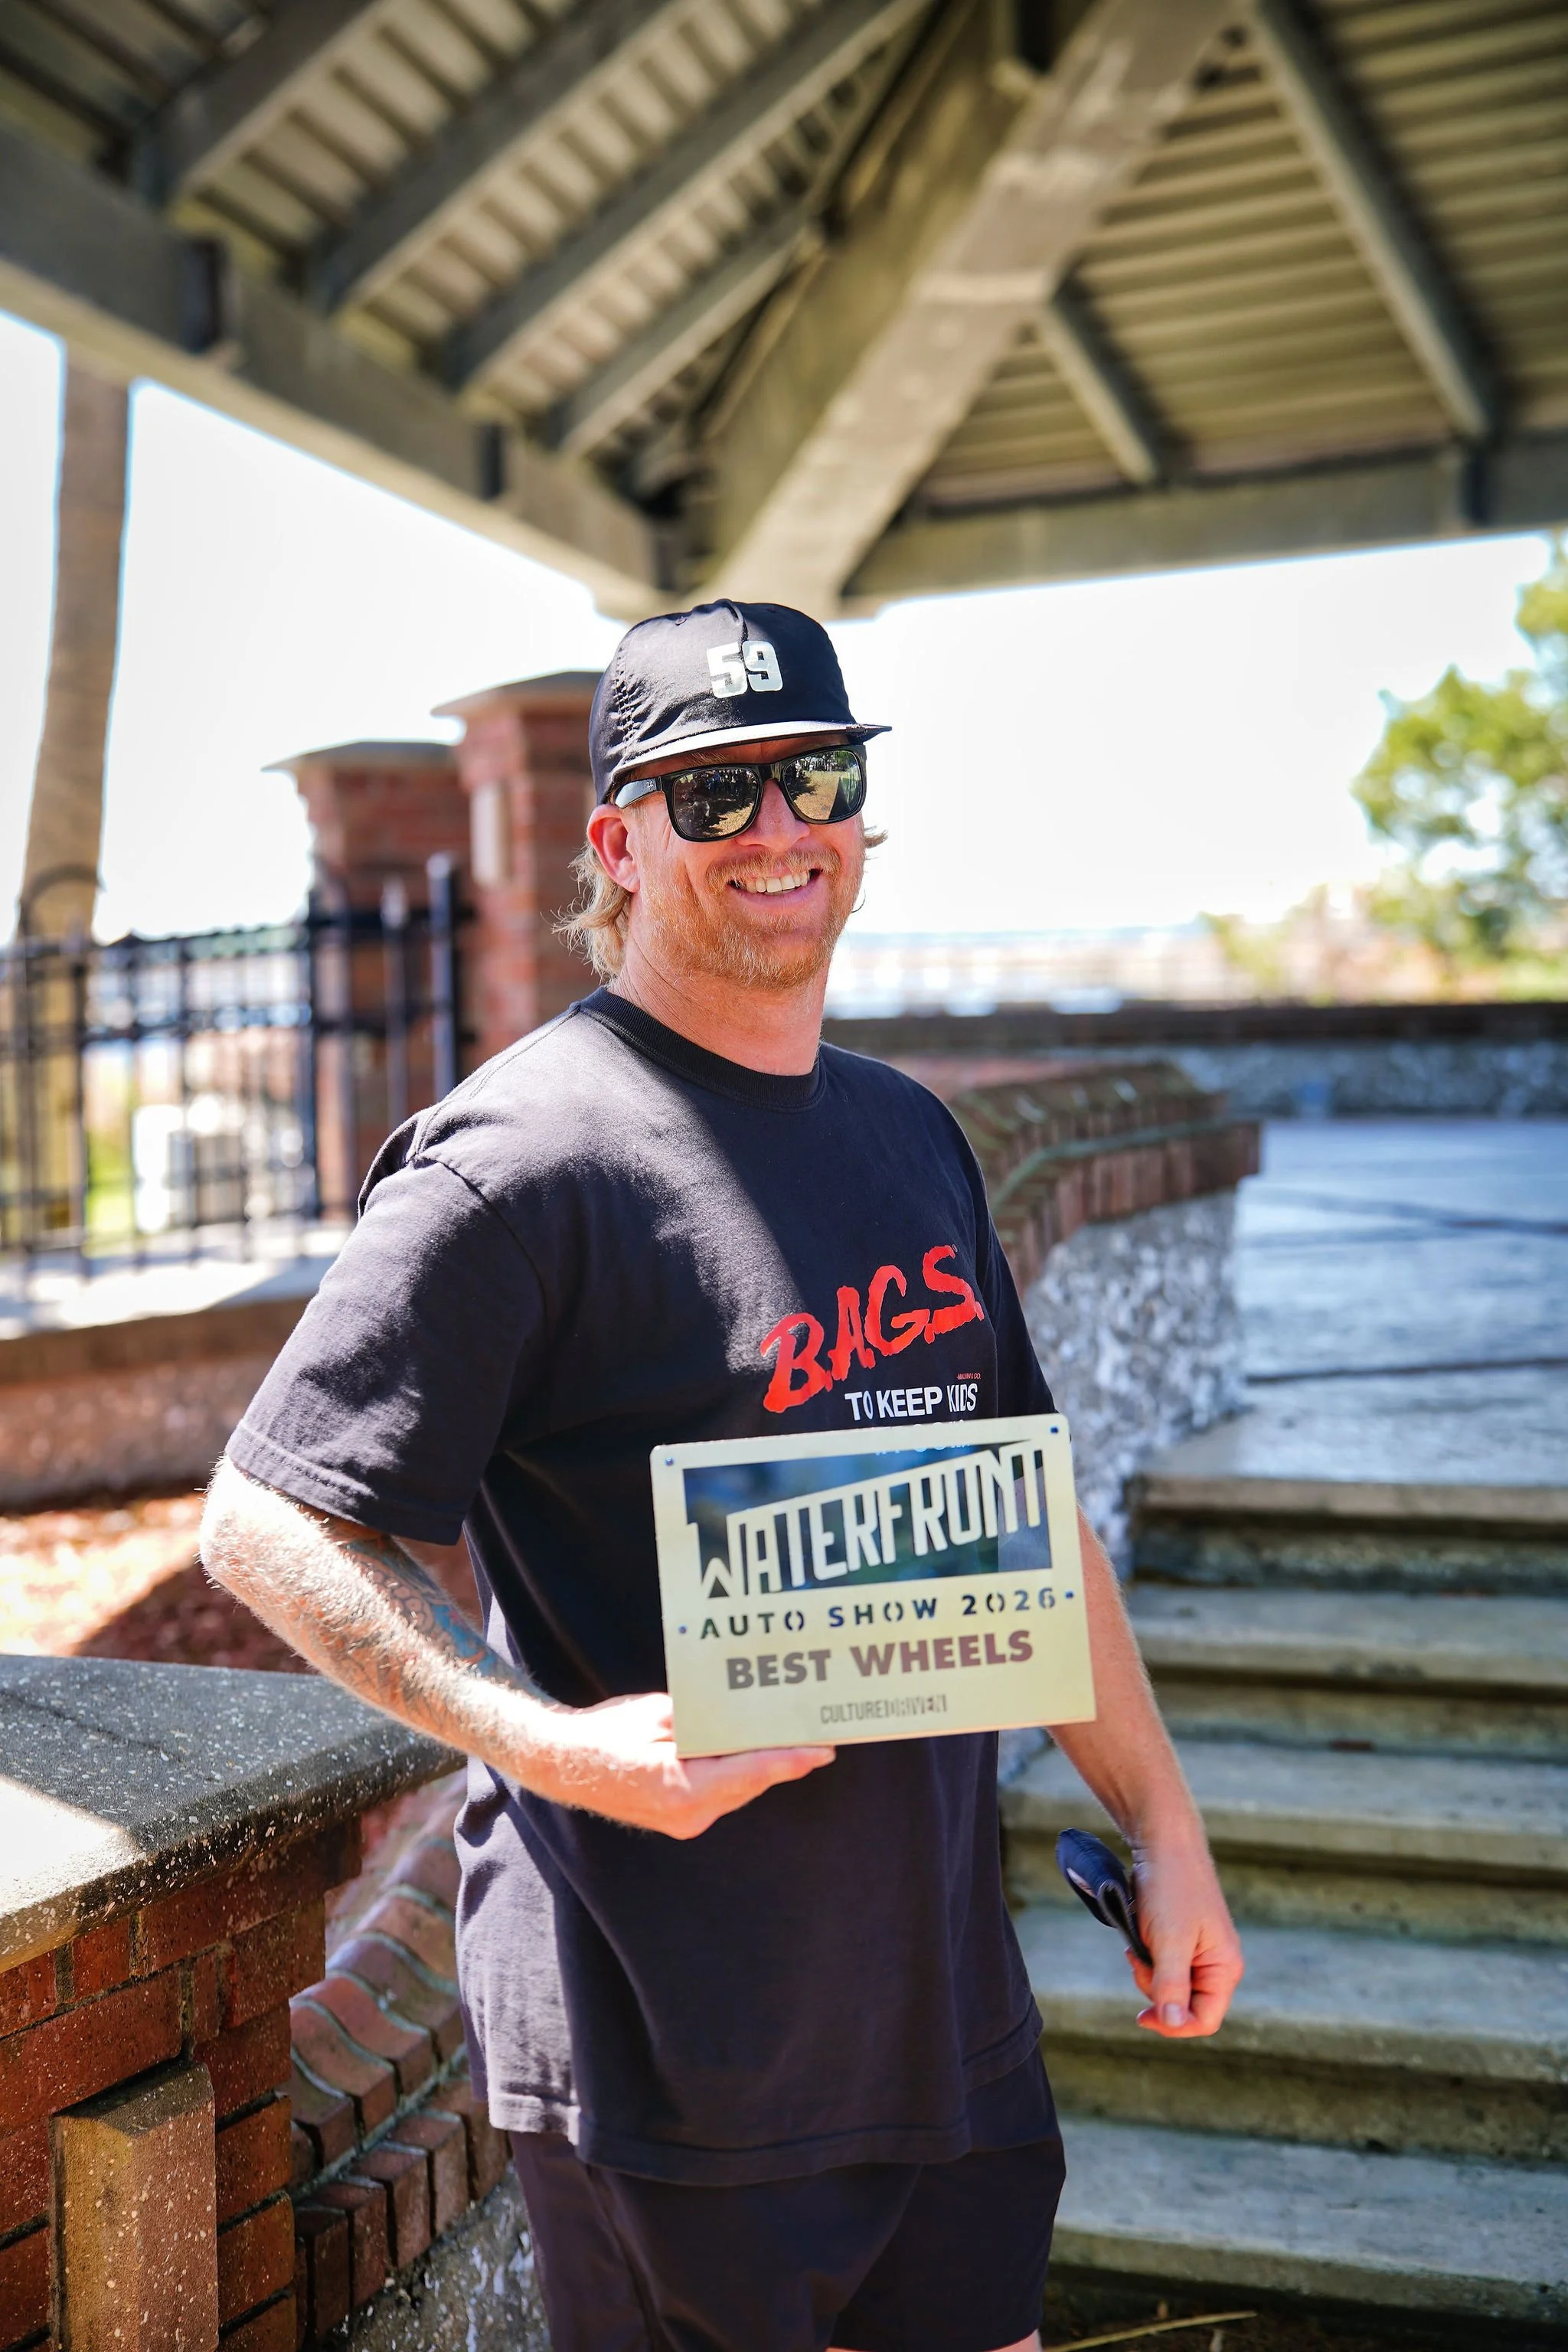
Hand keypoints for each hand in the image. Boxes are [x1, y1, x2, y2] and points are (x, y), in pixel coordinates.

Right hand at [524, 1689, 834, 1837]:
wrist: (565, 1763)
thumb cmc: (608, 1733)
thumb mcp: (662, 1715)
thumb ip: (706, 1723)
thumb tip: (746, 1719)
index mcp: (681, 1788)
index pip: (749, 1773)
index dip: (789, 1761)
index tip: (822, 1750)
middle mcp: (687, 1814)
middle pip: (749, 1784)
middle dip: (782, 1761)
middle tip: (817, 1735)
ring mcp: (683, 1821)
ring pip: (737, 1790)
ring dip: (761, 1767)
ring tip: (795, 1740)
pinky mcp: (680, 1817)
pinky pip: (721, 1793)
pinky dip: (738, 1773)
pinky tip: (754, 1750)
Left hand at [1126, 1826, 1243, 2037]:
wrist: (1164, 1843)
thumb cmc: (1172, 1889)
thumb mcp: (1170, 1941)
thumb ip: (1171, 1985)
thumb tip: (1172, 2024)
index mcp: (1225, 1968)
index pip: (1205, 2020)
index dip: (1174, 2026)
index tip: (1142, 2016)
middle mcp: (1217, 1964)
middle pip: (1184, 2006)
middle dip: (1156, 1992)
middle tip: (1137, 1962)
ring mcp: (1199, 1952)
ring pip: (1170, 1987)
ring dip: (1148, 1974)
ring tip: (1136, 1947)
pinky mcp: (1182, 1940)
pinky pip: (1163, 1967)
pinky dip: (1147, 1960)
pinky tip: (1137, 1940)